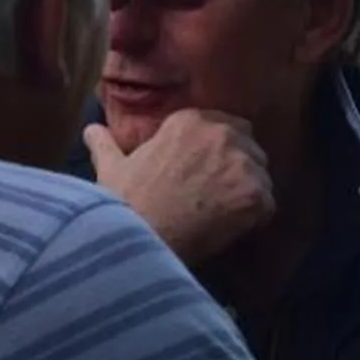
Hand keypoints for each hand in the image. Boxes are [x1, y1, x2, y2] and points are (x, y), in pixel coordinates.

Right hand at [86, 109, 273, 265]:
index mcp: (191, 121)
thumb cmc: (122, 203)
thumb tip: (91, 129)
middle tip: (218, 194)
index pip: (227, 126)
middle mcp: (222, 134)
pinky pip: (268, 205)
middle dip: (240, 168)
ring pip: (261, 176)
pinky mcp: (256, 195)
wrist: (136, 238)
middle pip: (250, 148)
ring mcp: (242, 164)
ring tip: (222, 215)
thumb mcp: (111, 167)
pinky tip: (230, 230)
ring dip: (248, 193)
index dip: (220, 151)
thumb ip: (106, 144)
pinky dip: (255, 219)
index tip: (208, 171)